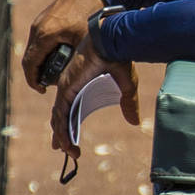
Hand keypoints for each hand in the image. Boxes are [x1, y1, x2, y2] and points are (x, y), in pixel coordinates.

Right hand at [22, 0, 103, 91]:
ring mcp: (42, 21)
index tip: (43, 90)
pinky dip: (48, 49)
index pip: (30, 64)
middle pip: (31, 57)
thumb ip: (77, 58)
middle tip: (51, 83)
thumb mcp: (85, 40)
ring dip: (43, 60)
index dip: (34, 80)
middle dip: (39, 72)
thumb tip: (76, 78)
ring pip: (37, 47)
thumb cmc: (92, 12)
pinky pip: (42, 38)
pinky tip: (62, 54)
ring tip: (57, 70)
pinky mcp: (48, 16)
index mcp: (45, 35)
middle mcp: (38, 27)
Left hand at [49, 34, 138, 158]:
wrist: (113, 41)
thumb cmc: (120, 58)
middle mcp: (71, 87)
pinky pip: (60, 115)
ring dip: (63, 137)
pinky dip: (62, 131)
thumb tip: (135, 122)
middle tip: (65, 150)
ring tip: (70, 153)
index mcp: (82, 84)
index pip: (70, 107)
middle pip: (61, 116)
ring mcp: (66, 88)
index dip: (68, 123)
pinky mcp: (66, 89)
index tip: (69, 140)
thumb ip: (128, 103)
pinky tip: (66, 143)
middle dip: (61, 134)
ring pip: (59, 119)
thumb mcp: (127, 86)